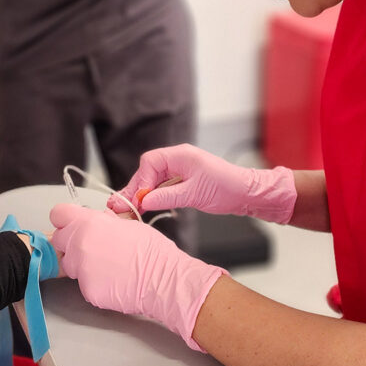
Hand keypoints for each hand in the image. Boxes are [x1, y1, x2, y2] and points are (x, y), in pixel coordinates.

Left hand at [49, 203, 224, 350]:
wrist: (163, 280)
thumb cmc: (152, 251)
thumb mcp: (128, 224)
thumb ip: (105, 222)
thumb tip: (99, 220)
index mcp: (89, 223)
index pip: (58, 214)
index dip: (65, 219)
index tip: (71, 224)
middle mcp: (80, 244)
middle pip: (59, 240)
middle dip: (71, 243)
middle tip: (93, 248)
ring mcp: (81, 269)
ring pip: (69, 265)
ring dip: (81, 264)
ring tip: (107, 267)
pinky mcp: (87, 290)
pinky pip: (83, 284)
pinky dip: (94, 283)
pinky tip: (112, 282)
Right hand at [107, 143, 297, 223]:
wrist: (247, 193)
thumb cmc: (227, 187)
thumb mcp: (195, 194)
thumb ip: (167, 196)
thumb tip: (144, 201)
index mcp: (179, 155)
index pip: (149, 163)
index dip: (140, 181)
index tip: (137, 199)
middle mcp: (177, 160)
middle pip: (147, 173)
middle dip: (134, 189)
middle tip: (118, 206)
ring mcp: (179, 171)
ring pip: (152, 182)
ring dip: (140, 195)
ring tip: (125, 209)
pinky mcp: (182, 183)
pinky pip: (161, 188)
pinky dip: (151, 198)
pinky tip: (142, 208)